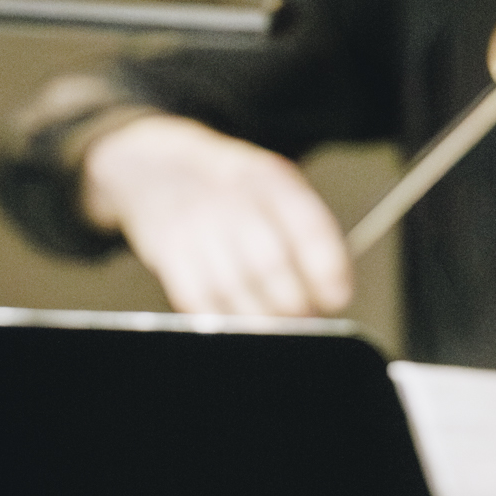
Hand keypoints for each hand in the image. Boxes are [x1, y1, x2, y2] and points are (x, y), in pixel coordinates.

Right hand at [82, 113, 352, 317]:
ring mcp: (194, 224)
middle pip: (269, 263)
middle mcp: (230, 197)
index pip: (306, 224)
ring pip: (233, 289)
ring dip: (260, 319)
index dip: (326, 268)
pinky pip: (198, 299)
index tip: (338, 298)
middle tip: (304, 320)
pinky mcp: (166, 252)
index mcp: (268, 179)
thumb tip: (333, 292)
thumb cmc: (231, 191)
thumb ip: (306, 234)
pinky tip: (238, 320)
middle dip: (293, 304)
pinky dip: (224, 318)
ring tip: (275, 326)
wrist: (158, 170)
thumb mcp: (274, 189)